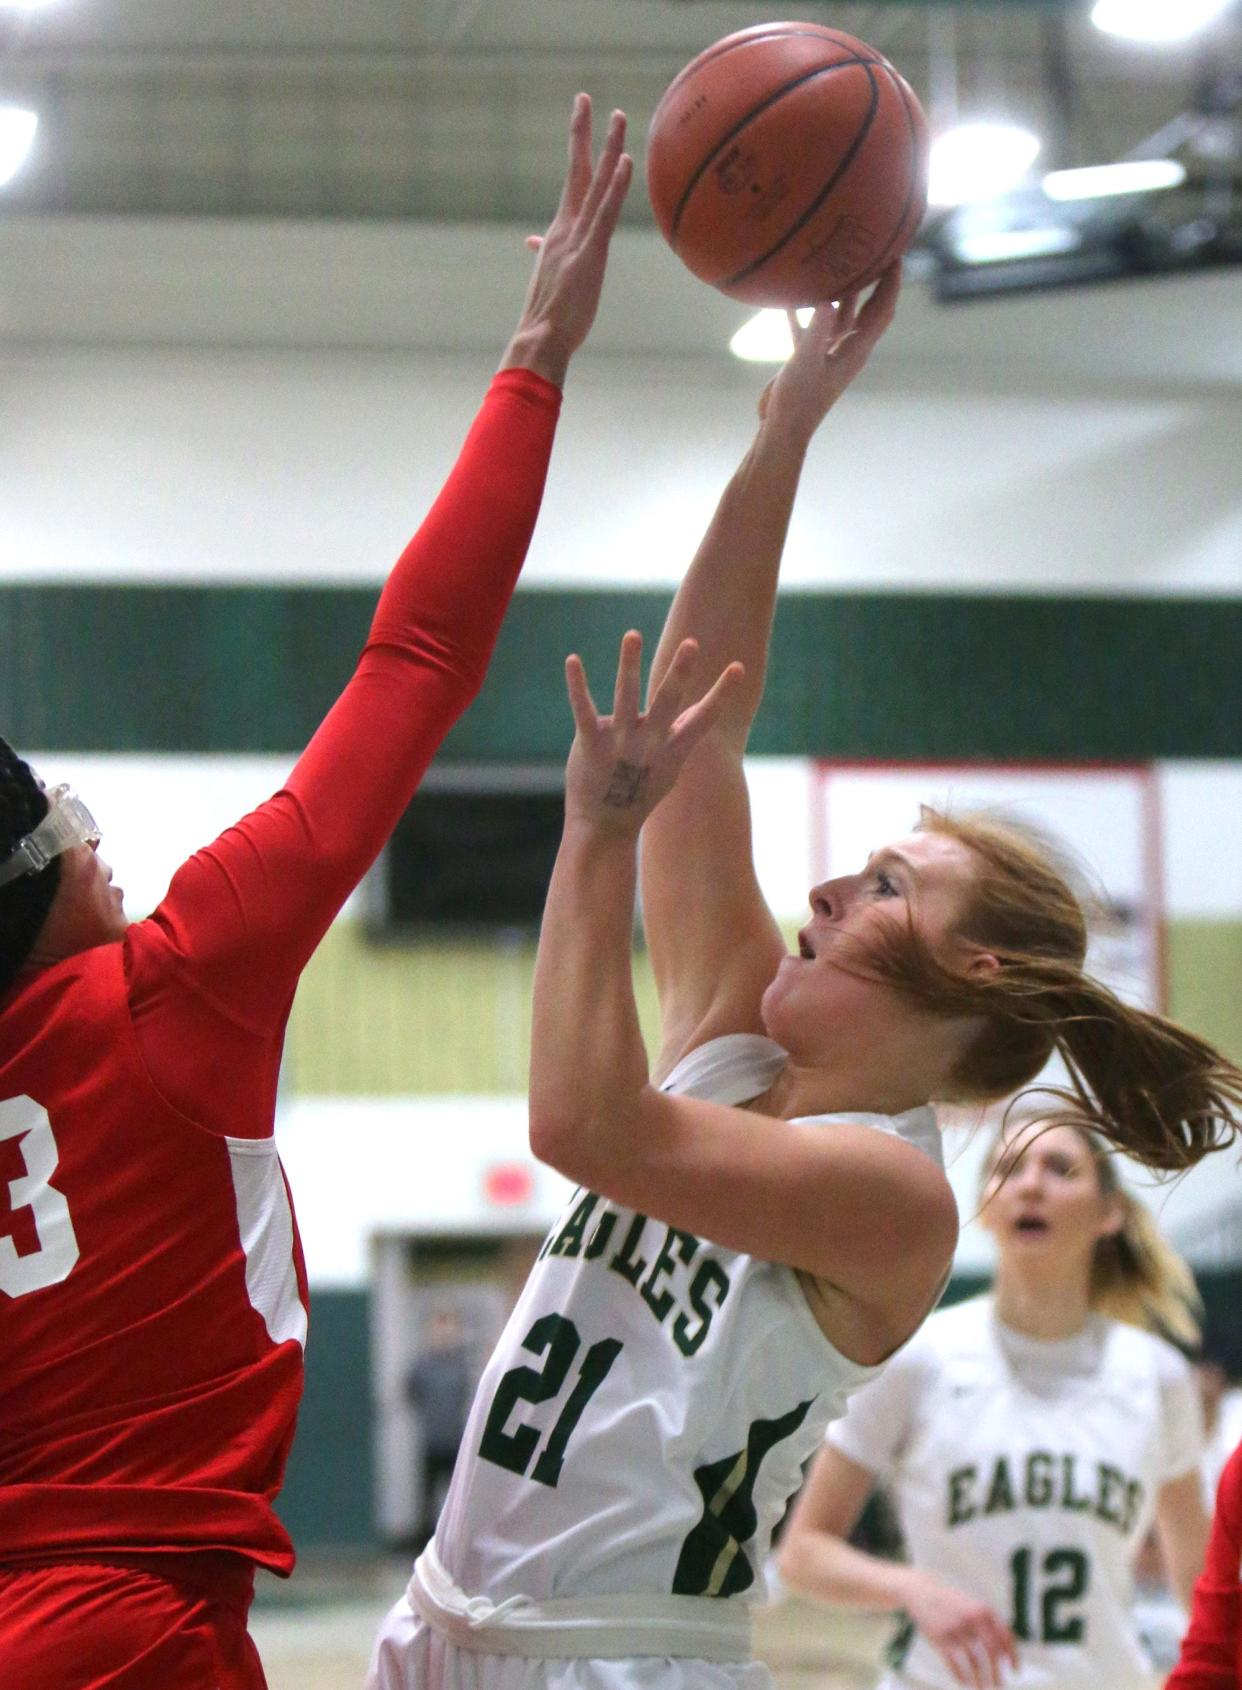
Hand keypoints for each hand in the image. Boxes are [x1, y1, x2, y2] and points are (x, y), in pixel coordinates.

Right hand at [500, 94, 631, 386]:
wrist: (540, 338)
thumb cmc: (548, 316)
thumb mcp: (550, 277)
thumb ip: (544, 252)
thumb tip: (533, 241)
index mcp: (559, 233)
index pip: (571, 183)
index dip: (577, 149)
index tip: (580, 119)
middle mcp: (565, 228)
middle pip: (577, 171)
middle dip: (582, 133)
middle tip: (587, 98)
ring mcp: (577, 238)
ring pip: (594, 185)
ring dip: (607, 148)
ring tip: (618, 117)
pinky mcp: (589, 253)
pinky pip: (604, 214)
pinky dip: (615, 187)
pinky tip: (625, 162)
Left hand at [563, 632, 742, 835]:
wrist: (604, 826)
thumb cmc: (639, 794)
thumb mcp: (668, 768)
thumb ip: (681, 737)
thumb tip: (696, 710)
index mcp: (672, 749)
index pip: (704, 718)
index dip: (722, 693)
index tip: (739, 666)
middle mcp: (648, 744)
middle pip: (667, 702)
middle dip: (679, 672)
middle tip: (690, 643)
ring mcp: (619, 743)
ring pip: (625, 697)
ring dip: (629, 664)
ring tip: (633, 634)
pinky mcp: (590, 744)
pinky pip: (583, 709)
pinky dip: (577, 684)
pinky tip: (573, 660)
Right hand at [756, 262, 901, 441]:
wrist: (783, 430)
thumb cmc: (797, 401)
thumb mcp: (805, 362)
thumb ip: (816, 330)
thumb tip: (827, 300)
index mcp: (856, 351)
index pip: (882, 311)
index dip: (892, 283)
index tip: (896, 255)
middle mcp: (848, 350)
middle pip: (869, 310)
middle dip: (876, 282)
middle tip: (876, 252)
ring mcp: (829, 355)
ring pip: (842, 317)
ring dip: (843, 293)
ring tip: (839, 266)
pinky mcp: (810, 359)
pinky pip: (813, 329)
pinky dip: (807, 312)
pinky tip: (792, 297)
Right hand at [904, 1569, 1018, 1688]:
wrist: (920, 1590)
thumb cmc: (950, 1602)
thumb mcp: (971, 1605)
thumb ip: (988, 1623)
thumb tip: (1006, 1651)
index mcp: (983, 1610)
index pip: (1006, 1636)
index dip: (1013, 1655)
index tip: (1016, 1670)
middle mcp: (972, 1619)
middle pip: (992, 1653)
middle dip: (997, 1673)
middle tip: (999, 1685)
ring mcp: (956, 1628)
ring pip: (974, 1663)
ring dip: (980, 1680)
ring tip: (982, 1687)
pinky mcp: (940, 1638)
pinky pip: (955, 1665)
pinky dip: (961, 1676)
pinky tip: (964, 1682)